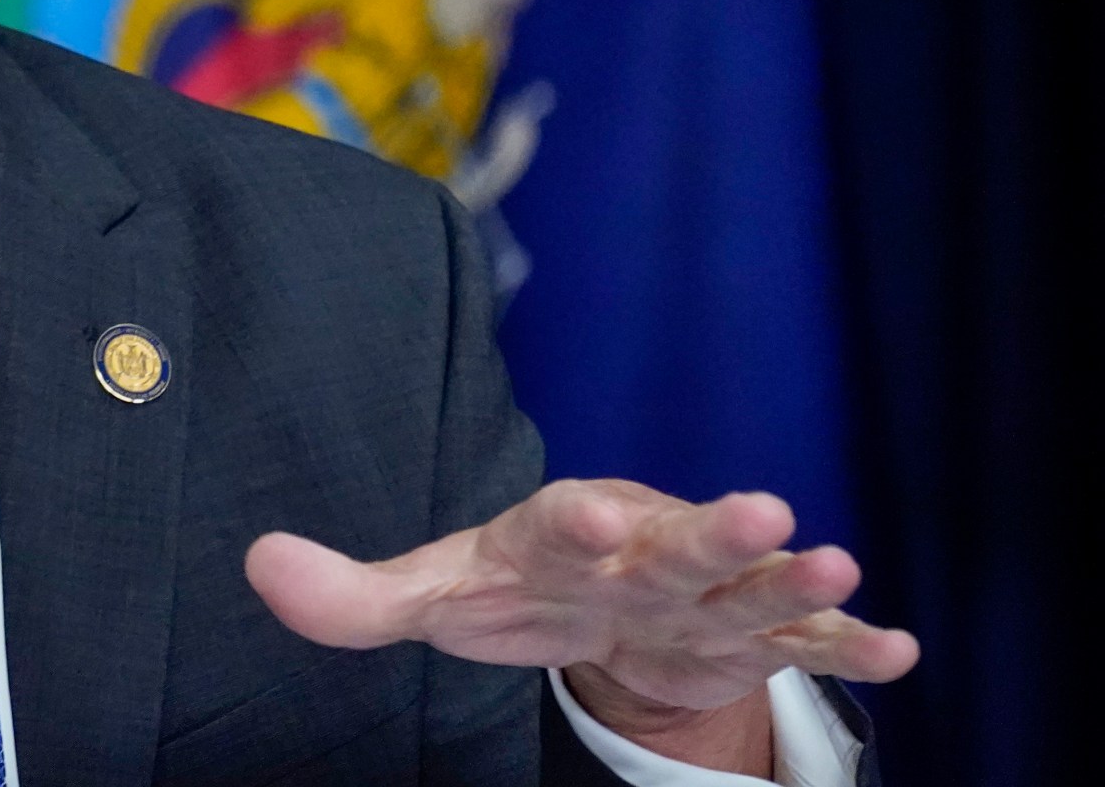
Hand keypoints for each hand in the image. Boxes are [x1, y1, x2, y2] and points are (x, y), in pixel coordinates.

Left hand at [244, 481, 917, 754]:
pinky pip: (803, 640)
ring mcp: (700, 593)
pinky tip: (900, 650)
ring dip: (793, 576)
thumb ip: (349, 593)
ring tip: (839, 561)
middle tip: (766, 507)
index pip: (562, 525)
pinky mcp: (744, 636)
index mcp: (559, 534)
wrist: (587, 596)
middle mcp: (642, 552)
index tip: (593, 513)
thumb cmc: (510, 585)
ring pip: (750, 583)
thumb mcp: (430, 595)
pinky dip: (848, 643)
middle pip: (679, 540)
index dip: (577, 521)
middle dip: (719, 529)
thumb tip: (257, 566)